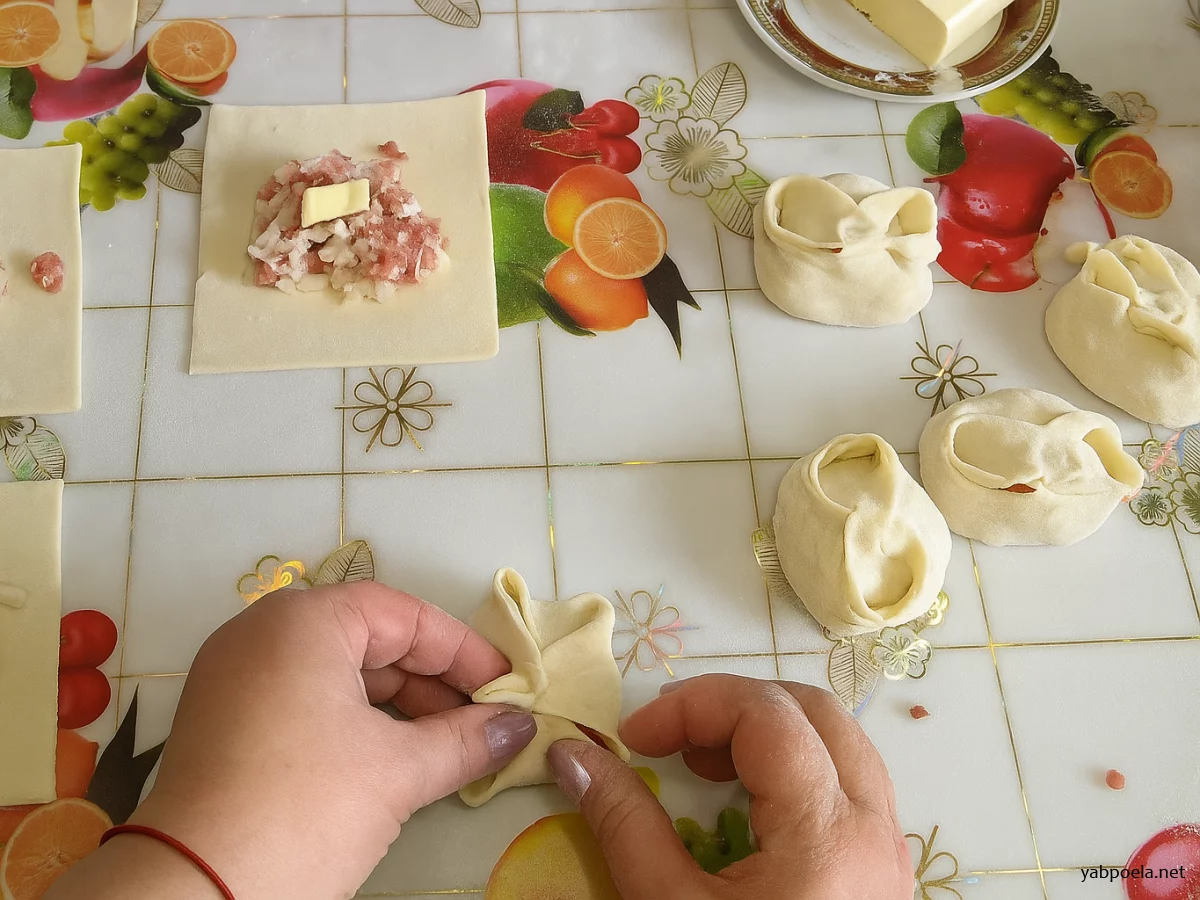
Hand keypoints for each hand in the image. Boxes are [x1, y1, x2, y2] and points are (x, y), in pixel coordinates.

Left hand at [51, 583, 536, 899]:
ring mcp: (236, 677)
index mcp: (303, 621)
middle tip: (484, 723)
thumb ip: (466, 740)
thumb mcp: (398, 771)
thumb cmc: (304, 808)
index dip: (464, 652)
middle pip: (370, 640)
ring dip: (399, 708)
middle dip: (433, 683)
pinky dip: (354, 723)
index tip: (508, 689)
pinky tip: (394, 760)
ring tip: (449, 749)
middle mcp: (262, 633)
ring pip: (339, 674)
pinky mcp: (225, 721)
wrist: (195, 892)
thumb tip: (518, 727)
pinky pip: (305, 700)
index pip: (404, 616)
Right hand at [547, 674, 912, 899]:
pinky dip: (794, 770)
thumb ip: (623, 822)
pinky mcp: (882, 873)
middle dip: (733, 708)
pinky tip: (747, 809)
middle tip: (672, 741)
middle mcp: (873, 827)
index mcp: (826, 831)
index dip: (693, 705)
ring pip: (838, 743)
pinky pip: (848, 785)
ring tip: (703, 769)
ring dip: (767, 734)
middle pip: (813, 711)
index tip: (635, 738)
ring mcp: (887, 850)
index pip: (766, 714)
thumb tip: (574, 756)